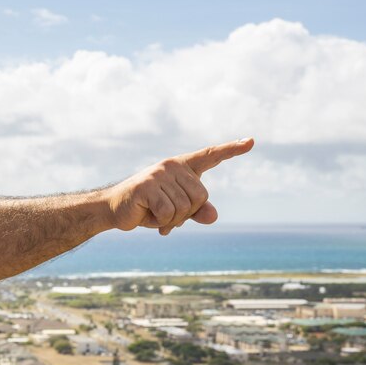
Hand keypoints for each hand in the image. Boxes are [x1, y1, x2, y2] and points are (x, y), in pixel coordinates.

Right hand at [107, 137, 253, 234]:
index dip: (232, 149)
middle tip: (167, 215)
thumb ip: (197, 211)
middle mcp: (172, 166)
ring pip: (184, 207)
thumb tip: (213, 215)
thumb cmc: (148, 208)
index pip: (211, 155)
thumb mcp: (176, 211)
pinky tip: (148, 216)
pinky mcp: (147, 186)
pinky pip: (168, 212)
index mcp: (183, 167)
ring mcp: (159, 174)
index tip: (251, 141)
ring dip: (172, 221)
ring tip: (155, 215)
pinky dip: (161, 222)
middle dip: (186, 214)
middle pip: (200, 196)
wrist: (114, 209)